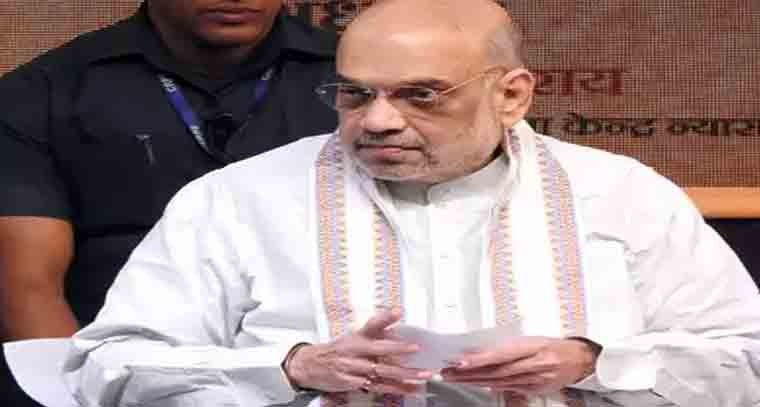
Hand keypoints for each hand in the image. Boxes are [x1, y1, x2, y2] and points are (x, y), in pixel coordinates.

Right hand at [286, 309, 433, 394]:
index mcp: (358, 341)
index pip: (380, 343)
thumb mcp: (356, 333)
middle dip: (405, 369)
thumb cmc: (338, 348)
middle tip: (424, 371)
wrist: (311, 364)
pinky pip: (375, 388)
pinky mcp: (352, 385)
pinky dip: (392, 390)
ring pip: (381, 378)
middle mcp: (356, 357)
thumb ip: (377, 324)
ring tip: (420, 383)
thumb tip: (396, 313)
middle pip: (384, 364)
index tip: (414, 347)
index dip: (397, 344)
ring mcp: (353, 373)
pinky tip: (406, 390)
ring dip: (402, 381)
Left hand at [441, 336, 598, 395]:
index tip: (461, 361)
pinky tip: (479, 385)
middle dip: (471, 372)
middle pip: (498, 370)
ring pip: (501, 381)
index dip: (480, 359)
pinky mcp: (538, 389)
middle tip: (449, 372)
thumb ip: (511, 346)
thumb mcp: (534, 338)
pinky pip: (511, 388)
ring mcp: (537, 379)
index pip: (502, 354)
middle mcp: (536, 364)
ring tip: (456, 378)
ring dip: (477, 380)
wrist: (582, 359)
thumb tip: (484, 350)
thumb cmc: (556, 344)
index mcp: (535, 346)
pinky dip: (493, 387)